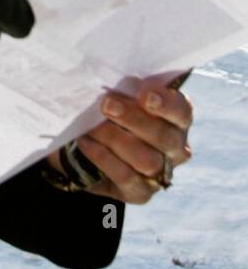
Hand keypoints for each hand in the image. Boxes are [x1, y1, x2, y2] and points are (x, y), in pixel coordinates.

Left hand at [45, 75, 193, 203]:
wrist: (95, 148)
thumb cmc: (115, 113)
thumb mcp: (123, 96)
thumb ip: (127, 87)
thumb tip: (113, 75)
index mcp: (177, 119)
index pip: (182, 111)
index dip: (166, 103)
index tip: (144, 94)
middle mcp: (176, 148)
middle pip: (165, 137)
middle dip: (134, 119)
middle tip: (107, 104)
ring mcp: (161, 173)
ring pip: (147, 160)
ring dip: (116, 139)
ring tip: (93, 126)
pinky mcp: (141, 193)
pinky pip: (126, 177)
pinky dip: (104, 158)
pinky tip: (87, 142)